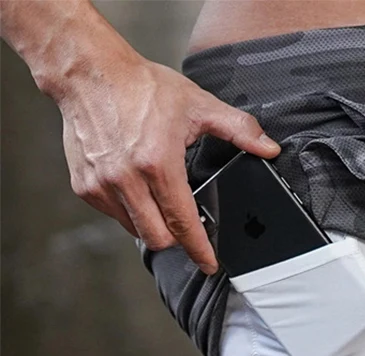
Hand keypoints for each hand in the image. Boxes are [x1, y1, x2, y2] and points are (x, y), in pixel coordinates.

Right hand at [58, 51, 279, 273]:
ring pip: (136, 231)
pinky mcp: (85, 186)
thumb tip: (268, 148)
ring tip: (162, 203)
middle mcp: (127, 178)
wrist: (88, 72)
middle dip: (177, 239)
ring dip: (154, 226)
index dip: (199, 248)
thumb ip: (239, 129)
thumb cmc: (140, 87)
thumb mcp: (198, 104)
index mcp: (158, 163)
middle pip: (159, 238)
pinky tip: (139, 191)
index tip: (209, 263)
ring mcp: (102, 184)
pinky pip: (116, 216)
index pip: (183, 222)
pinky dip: (131, 212)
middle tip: (187, 226)